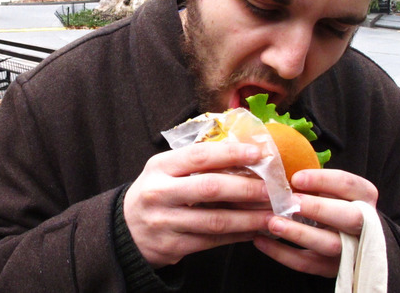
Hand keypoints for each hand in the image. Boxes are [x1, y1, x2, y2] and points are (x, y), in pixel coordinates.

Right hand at [124, 142, 271, 267]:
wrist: (126, 229)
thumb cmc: (156, 192)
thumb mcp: (165, 170)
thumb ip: (196, 163)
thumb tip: (244, 155)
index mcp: (159, 167)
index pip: (199, 156)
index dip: (231, 154)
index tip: (258, 153)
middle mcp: (159, 192)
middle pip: (210, 188)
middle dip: (247, 188)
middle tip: (273, 189)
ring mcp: (164, 221)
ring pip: (215, 220)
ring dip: (248, 218)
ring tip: (271, 214)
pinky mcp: (171, 246)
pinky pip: (211, 242)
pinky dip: (237, 236)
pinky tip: (253, 230)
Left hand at [252, 169, 378, 277]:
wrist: (349, 235)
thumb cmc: (330, 200)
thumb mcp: (330, 187)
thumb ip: (313, 180)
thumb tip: (277, 167)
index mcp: (363, 196)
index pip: (348, 184)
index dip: (323, 180)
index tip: (296, 177)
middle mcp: (364, 224)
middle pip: (349, 217)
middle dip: (318, 208)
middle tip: (289, 202)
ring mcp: (350, 249)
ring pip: (329, 244)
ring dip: (299, 233)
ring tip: (271, 222)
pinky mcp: (332, 268)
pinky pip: (308, 264)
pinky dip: (282, 253)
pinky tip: (260, 240)